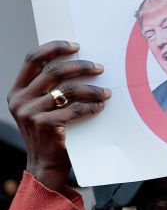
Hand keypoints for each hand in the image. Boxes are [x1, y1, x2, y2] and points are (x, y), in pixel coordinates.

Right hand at [7, 41, 109, 189]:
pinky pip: (75, 109)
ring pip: (68, 90)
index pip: (32, 59)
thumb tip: (78, 63)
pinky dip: (91, 106)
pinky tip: (100, 107)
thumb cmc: (50, 131)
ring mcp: (30, 113)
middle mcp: (20, 100)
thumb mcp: (40, 107)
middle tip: (99, 68)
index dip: (54, 48)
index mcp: (17, 91)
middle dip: (81, 66)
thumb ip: (48, 88)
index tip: (76, 46)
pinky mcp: (45, 125)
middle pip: (54, 71)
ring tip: (106, 92)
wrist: (44, 163)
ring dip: (92, 89)